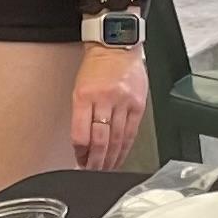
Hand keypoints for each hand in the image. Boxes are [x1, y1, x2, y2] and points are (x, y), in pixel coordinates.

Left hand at [71, 43, 146, 170]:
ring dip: (110, 158)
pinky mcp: (138, 104)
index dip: (80, 153)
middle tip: (92, 172)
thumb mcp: (79, 88)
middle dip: (96, 161)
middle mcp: (104, 99)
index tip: (79, 162)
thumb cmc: (96, 66)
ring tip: (105, 169)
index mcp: (84, 96)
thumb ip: (81, 115)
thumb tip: (83, 143)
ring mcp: (123, 102)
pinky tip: (120, 156)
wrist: (116, 45)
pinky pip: (131, 132)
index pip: (81, 133)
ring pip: (117, 139)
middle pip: (100, 140)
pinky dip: (125, 148)